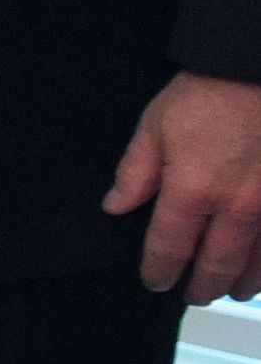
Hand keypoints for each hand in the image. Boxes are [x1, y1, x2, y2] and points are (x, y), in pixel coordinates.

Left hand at [108, 70, 260, 298]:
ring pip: (260, 261)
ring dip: (243, 281)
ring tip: (232, 290)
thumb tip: (115, 206)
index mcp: (193, 189)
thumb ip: (135, 173)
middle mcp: (238, 206)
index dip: (158, 270)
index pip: (169, 247)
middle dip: (202, 286)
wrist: (257, 68)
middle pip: (218, 264)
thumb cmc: (211, 92)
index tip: (154, 280)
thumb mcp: (155, 127)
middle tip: (193, 295)